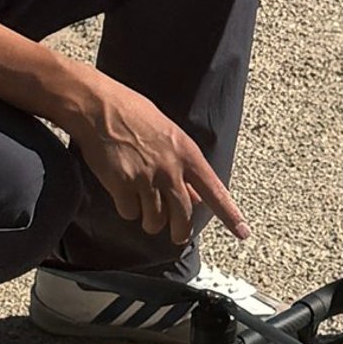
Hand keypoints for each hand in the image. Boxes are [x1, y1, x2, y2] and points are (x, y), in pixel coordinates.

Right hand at [66, 74, 248, 245]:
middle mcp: (170, 168)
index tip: (243, 233)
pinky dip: (127, 209)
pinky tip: (122, 194)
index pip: (215, 190)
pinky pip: (130, 213)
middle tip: (176, 236)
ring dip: (150, 221)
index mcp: (187, 153)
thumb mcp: (169, 135)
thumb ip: (183, 165)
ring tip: (143, 209)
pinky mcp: (122, 185)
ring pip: (155, 220)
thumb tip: (195, 195)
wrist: (99, 107)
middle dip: (180, 232)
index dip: (230, 215)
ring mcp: (146, 177)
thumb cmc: (134, 114)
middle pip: (184, 215)